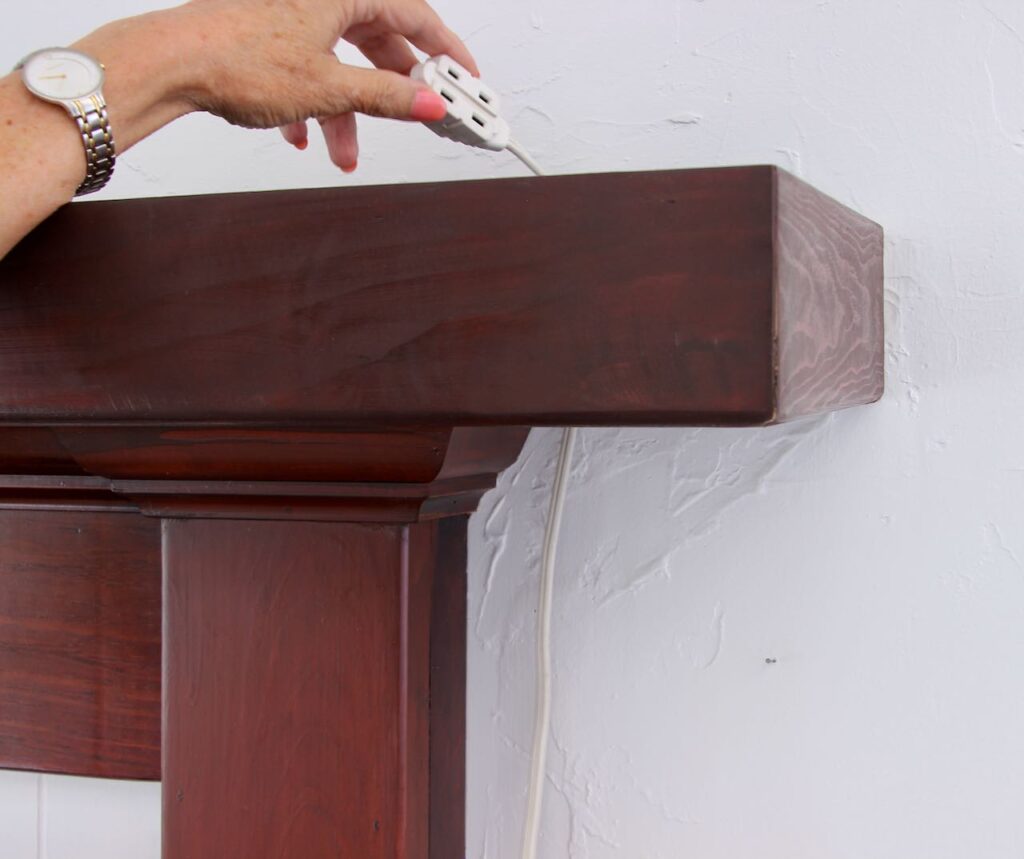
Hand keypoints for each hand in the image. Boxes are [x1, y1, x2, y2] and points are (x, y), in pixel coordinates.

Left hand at [81, 0, 477, 171]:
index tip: (467, 77)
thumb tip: (430, 103)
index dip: (447, 51)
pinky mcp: (270, 37)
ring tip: (346, 152)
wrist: (171, 63)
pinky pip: (309, 70)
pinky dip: (315, 104)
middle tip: (420, 116)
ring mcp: (293, 16)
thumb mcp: (329, 86)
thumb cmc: (236, 58)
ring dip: (348, 112)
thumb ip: (387, 97)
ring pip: (341, 65)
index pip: (415, 16)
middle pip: (378, 43)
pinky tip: (304, 133)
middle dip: (395, 90)